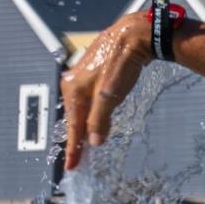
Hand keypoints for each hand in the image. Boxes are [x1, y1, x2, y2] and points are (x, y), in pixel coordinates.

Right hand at [61, 13, 151, 170]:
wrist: (132, 36)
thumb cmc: (121, 64)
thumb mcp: (110, 96)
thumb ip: (100, 120)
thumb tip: (94, 142)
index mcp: (73, 91)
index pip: (73, 127)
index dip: (74, 149)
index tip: (72, 167)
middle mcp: (72, 84)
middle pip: (74, 119)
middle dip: (76, 139)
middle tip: (78, 159)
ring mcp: (81, 77)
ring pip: (80, 109)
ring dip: (83, 127)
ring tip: (84, 144)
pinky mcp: (92, 73)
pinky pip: (87, 100)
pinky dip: (89, 113)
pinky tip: (93, 120)